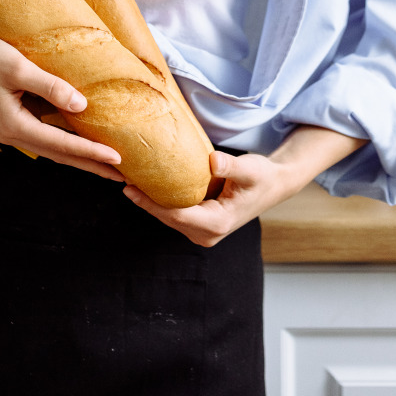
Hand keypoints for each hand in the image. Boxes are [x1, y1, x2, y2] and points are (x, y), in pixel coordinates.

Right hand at [0, 30, 124, 180]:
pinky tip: (79, 140)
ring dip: (80, 156)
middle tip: (123, 175)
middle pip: (60, 154)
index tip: (118, 160)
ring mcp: (11, 129)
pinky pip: (44, 136)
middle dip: (91, 165)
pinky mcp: (11, 119)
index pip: (62, 144)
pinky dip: (65, 142)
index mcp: (15, 125)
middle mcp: (13, 134)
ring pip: (52, 148)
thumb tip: (82, 107)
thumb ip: (50, 87)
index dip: (92, 152)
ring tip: (106, 164)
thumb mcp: (18, 67)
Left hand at [123, 125, 368, 245]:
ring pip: (169, 217)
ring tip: (127, 181)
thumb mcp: (249, 168)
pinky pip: (176, 214)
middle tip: (121, 180)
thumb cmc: (262, 175)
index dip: (151, 203)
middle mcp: (208, 233)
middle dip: (145, 202)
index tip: (130, 188)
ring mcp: (204, 231)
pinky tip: (146, 184)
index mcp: (217, 223)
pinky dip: (161, 201)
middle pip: (168, 218)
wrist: (274, 184)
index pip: (175, 214)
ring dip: (150, 202)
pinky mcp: (201, 224)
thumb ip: (231, 166)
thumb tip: (213, 162)